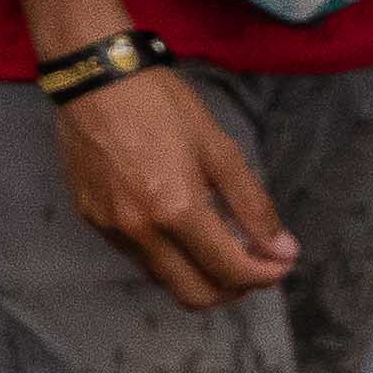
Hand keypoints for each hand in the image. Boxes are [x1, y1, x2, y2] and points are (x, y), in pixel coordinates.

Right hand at [53, 66, 301, 308]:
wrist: (92, 76)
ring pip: (162, 279)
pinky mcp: (90, 217)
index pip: (231, 272)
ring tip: (213, 242)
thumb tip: (282, 250)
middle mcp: (141, 230)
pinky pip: (135, 255)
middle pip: (195, 295)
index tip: (280, 261)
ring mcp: (110, 227)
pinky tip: (172, 223)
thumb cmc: (161, 105)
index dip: (266, 275)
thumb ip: (252, 205)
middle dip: (232, 289)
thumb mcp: (218, 147)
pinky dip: (164, 253)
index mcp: (177, 210)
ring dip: (196, 274)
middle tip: (250, 264)